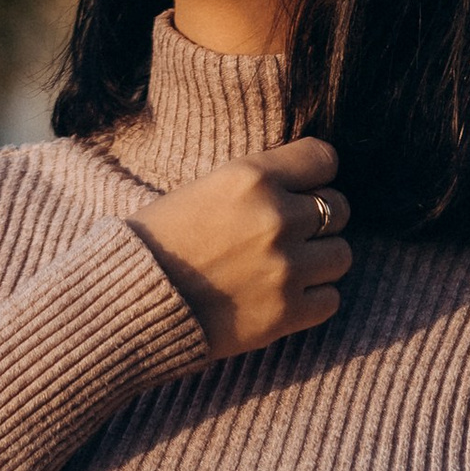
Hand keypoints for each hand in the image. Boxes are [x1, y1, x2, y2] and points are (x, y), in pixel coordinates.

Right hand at [129, 136, 350, 360]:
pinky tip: (283, 296)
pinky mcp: (286, 312)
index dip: (315, 174)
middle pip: (338, 207)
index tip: (303, 188)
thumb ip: (258, 186)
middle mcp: (276, 218)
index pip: (324, 158)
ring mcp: (285, 268)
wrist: (127, 304)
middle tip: (290, 234)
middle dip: (319, 219)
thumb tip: (303, 188)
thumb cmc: (156, 243)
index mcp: (251, 178)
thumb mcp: (204, 190)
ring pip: (342, 254)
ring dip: (320, 260)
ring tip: (288, 267)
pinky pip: (330, 300)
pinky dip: (313, 299)